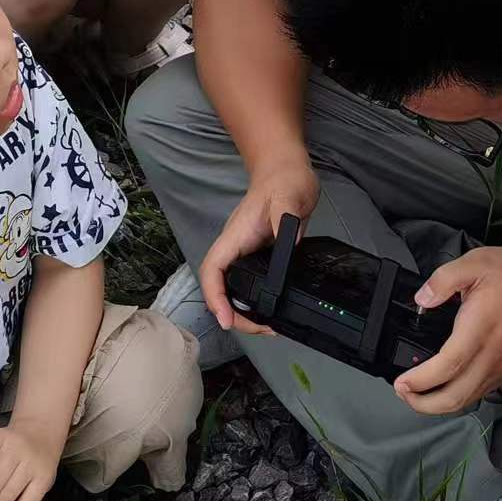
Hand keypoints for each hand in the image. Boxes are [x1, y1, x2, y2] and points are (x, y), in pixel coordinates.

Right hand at [198, 157, 319, 333]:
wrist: (287, 170)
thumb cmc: (285, 180)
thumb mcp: (288, 198)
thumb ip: (285, 221)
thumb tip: (287, 246)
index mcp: (235, 237)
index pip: (213, 270)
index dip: (216, 298)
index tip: (227, 320)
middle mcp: (237, 248)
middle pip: (221, 288)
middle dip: (235, 315)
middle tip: (262, 330)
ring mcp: (247, 253)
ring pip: (235, 289)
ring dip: (246, 312)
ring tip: (268, 328)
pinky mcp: (261, 256)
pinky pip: (251, 284)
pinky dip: (258, 302)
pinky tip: (275, 311)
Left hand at [393, 247, 501, 414]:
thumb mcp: (477, 262)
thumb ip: (443, 280)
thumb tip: (422, 299)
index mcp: (479, 330)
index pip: (446, 368)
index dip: (420, 382)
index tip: (400, 382)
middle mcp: (491, 357)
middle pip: (455, 397)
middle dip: (424, 404)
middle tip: (403, 394)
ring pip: (469, 400)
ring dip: (440, 404)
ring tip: (419, 394)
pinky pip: (482, 392)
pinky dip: (460, 397)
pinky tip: (448, 385)